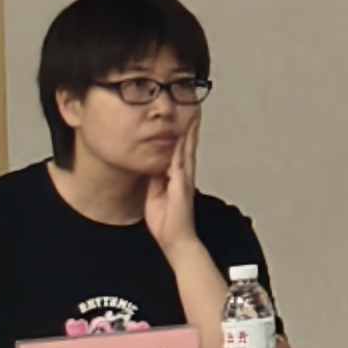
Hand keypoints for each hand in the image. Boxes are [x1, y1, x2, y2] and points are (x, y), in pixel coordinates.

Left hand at [143, 109, 202, 261]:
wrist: (175, 239)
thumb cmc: (167, 222)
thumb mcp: (155, 195)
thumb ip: (155, 180)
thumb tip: (152, 167)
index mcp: (177, 177)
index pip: (181, 150)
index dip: (184, 134)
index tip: (185, 118)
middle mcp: (184, 175)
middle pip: (188, 146)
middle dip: (191, 127)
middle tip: (195, 108)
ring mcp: (184, 179)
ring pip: (187, 151)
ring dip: (190, 133)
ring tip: (193, 115)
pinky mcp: (181, 185)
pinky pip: (181, 164)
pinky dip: (183, 150)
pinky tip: (183, 138)